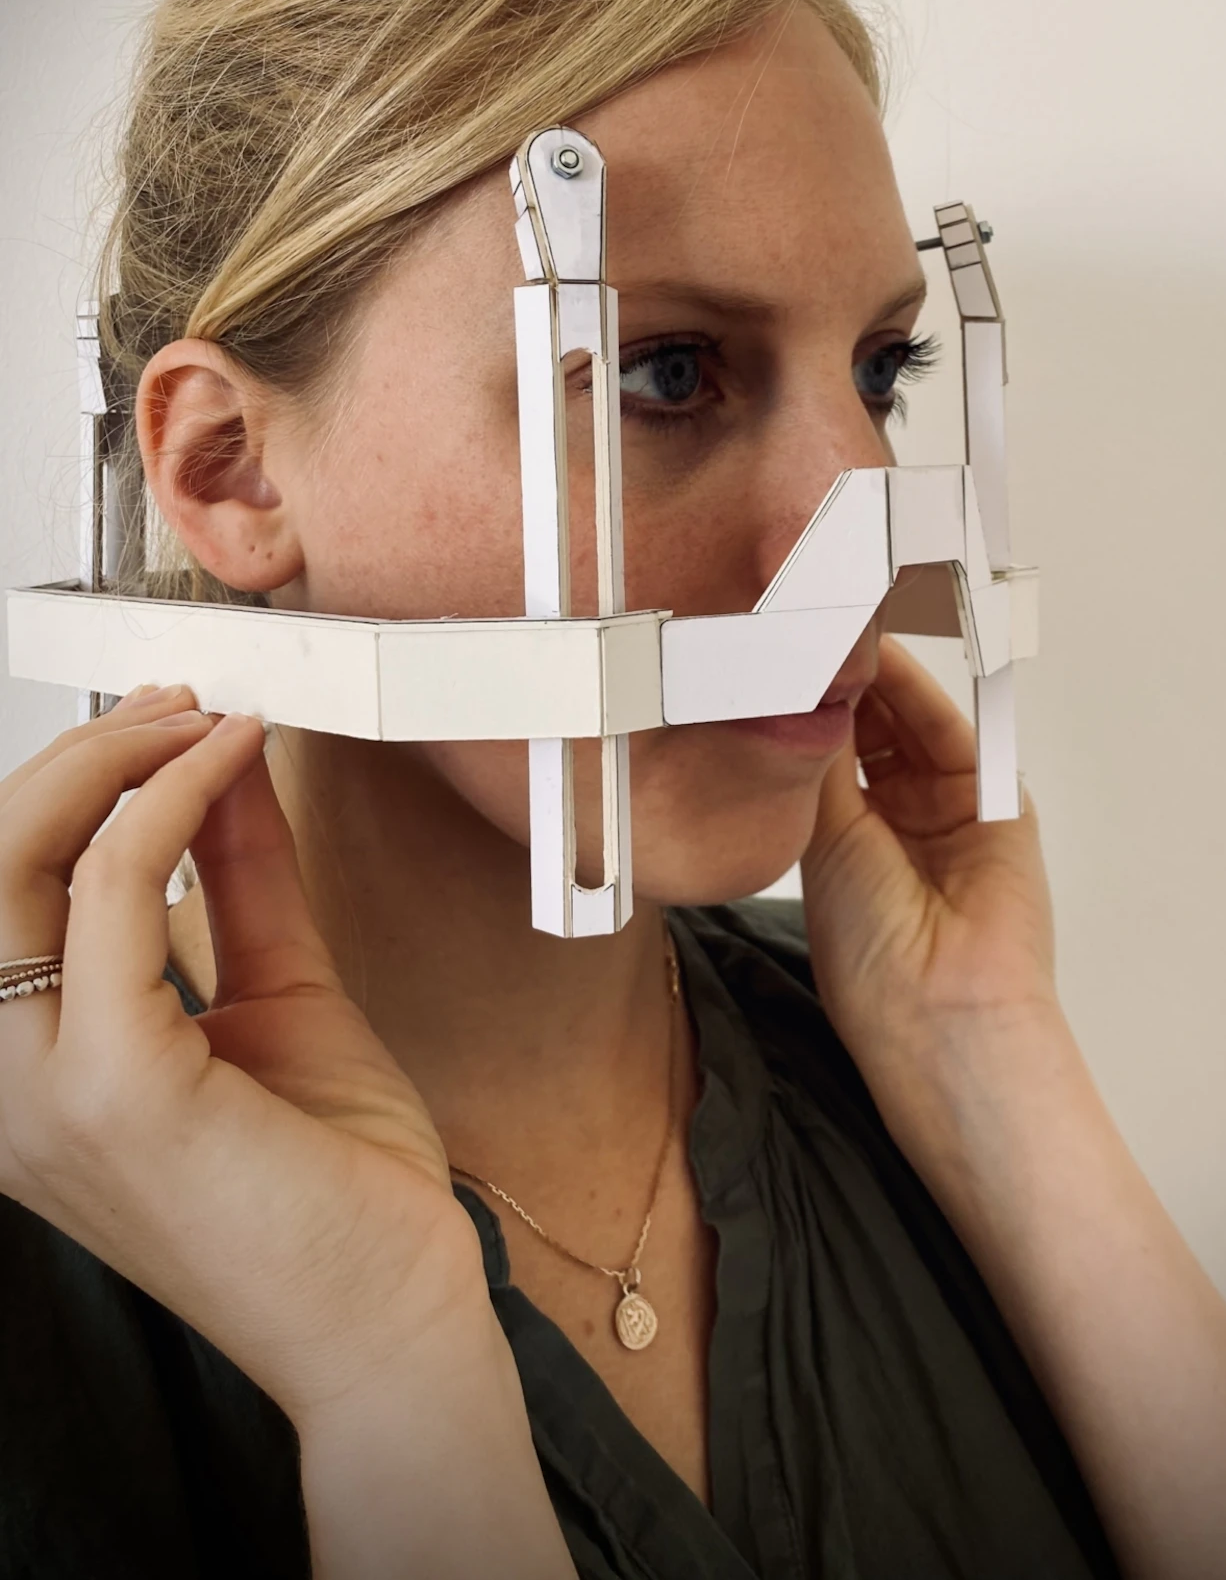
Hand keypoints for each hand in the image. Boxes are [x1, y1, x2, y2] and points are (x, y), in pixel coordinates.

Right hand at [0, 686, 487, 1423]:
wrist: (389, 1317)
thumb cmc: (333, 1183)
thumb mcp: (278, 991)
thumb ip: (243, 881)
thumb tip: (226, 768)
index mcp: (32, 1073)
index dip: (71, 782)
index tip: (167, 722)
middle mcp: (11, 1092)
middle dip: (78, 756)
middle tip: (176, 707)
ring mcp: (48, 1099)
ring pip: (10, 871)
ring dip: (109, 767)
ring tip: (199, 724)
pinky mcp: (119, 1093)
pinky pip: (115, 902)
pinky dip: (171, 811)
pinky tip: (232, 769)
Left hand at [801, 638, 1061, 1080]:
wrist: (945, 1008)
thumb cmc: (873, 956)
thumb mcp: (826, 843)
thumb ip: (820, 765)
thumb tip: (797, 695)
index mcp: (848, 844)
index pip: (826, 757)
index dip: (804, 711)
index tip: (775, 661)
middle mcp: (897, 821)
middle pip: (868, 729)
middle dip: (840, 682)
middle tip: (805, 626)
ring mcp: (947, 807)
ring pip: (905, 722)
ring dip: (874, 677)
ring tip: (835, 627)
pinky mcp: (994, 797)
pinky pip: (951, 731)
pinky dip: (918, 691)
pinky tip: (880, 656)